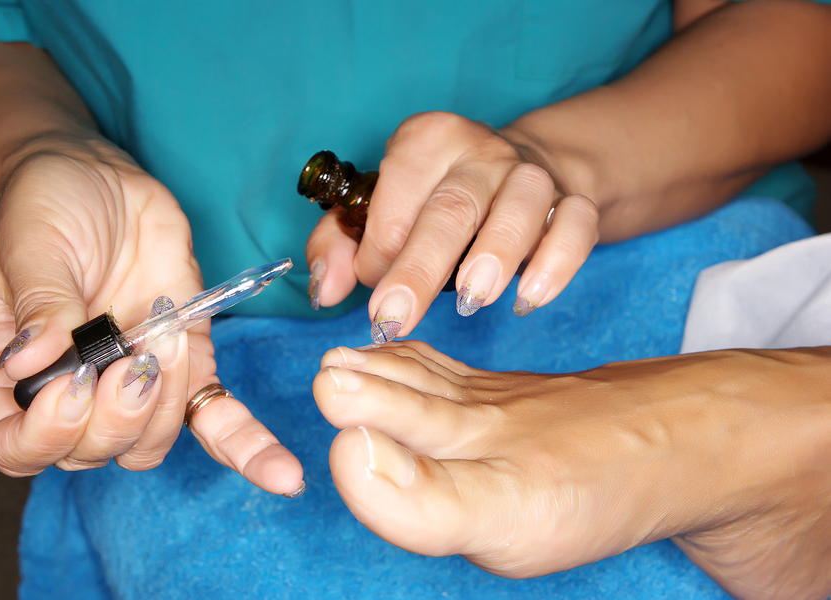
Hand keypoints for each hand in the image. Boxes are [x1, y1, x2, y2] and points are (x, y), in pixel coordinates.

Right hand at [0, 147, 302, 493]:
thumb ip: (37, 301)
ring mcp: (126, 384)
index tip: (72, 387)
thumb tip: (33, 360)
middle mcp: (65, 395)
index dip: (44, 436)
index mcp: (3, 377)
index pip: (11, 448)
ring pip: (148, 443)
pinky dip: (244, 445)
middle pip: (89, 451)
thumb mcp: (30, 242)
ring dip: (165, 403)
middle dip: (117, 415)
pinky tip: (278, 473)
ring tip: (166, 337)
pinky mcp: (182, 366)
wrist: (102, 181)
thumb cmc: (47, 207)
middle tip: (134, 358)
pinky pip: (213, 418)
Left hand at [305, 111, 598, 339]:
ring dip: (496, 254)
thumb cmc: (436, 199)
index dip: (378, 258)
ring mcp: (531, 173)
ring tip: (472, 300)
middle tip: (394, 319)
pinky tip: (530, 298)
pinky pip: (575, 225)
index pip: (394, 205)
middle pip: (449, 209)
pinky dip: (557, 261)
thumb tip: (324, 291)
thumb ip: (340, 244)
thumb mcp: (380, 209)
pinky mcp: (574, 199)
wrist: (522, 170)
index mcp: (424, 142)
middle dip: (419, 269)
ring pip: (519, 206)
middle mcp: (479, 150)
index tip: (377, 295)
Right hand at [314, 341, 830, 597]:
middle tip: (329, 368)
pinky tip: (439, 375)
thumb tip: (348, 449)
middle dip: (362, 378)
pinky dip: (438, 368)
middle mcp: (472, 412)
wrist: (690, 444)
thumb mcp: (501, 513)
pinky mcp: (533, 407)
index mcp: (452, 433)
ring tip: (365, 358)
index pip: (379, 419)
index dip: (350, 406)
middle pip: (405, 389)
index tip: (320, 386)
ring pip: (436, 378)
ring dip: (393, 367)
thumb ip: (417, 497)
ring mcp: (507, 404)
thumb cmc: (593, 486)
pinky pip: (470, 378)